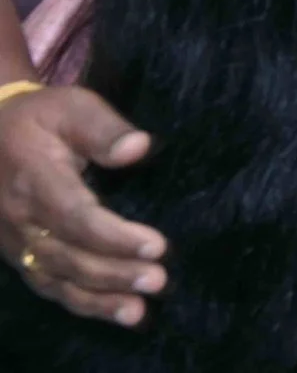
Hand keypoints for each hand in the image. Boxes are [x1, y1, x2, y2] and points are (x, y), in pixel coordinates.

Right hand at [0, 87, 164, 325]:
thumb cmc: (40, 118)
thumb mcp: (71, 106)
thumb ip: (104, 128)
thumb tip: (138, 148)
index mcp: (35, 180)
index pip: (75, 217)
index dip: (114, 237)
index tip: (157, 245)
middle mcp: (21, 218)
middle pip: (68, 256)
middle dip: (114, 273)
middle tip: (157, 280)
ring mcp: (16, 240)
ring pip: (56, 278)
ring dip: (99, 298)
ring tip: (139, 310)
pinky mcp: (19, 253)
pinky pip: (47, 285)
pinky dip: (81, 303)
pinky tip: (116, 312)